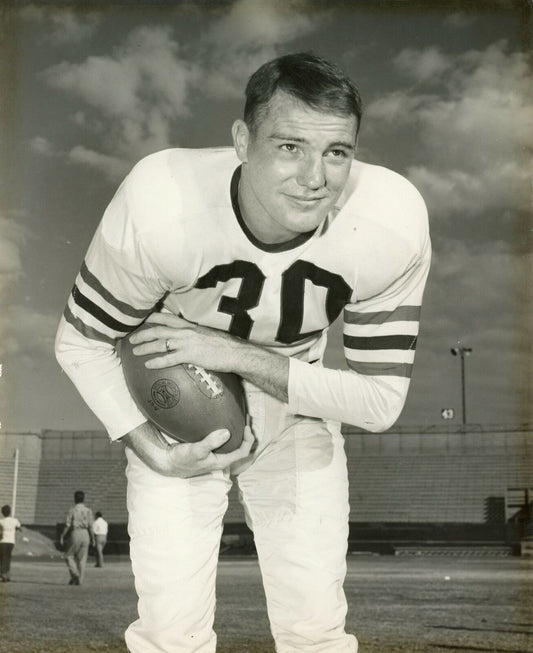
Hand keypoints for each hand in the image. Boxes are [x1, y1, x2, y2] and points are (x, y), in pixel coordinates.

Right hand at [122, 420, 254, 478]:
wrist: (168, 461)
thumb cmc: (182, 458)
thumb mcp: (196, 450)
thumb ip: (211, 442)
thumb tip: (227, 433)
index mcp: (222, 461)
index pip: (243, 452)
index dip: (248, 439)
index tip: (245, 426)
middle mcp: (221, 458)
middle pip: (241, 446)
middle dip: (246, 433)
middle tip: (246, 417)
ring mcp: (216, 453)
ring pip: (233, 443)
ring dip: (238, 431)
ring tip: (239, 416)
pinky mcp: (209, 448)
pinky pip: (223, 439)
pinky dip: (228, 429)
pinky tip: (224, 419)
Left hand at [129, 313, 241, 371]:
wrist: (235, 352)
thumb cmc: (225, 345)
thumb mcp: (208, 334)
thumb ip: (196, 335)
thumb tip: (189, 340)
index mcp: (190, 326)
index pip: (168, 317)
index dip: (153, 318)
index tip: (143, 320)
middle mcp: (186, 332)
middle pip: (159, 330)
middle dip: (143, 334)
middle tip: (132, 339)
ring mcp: (187, 343)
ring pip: (160, 343)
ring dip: (145, 347)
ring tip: (135, 352)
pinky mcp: (190, 355)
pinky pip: (169, 359)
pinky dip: (157, 362)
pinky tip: (148, 365)